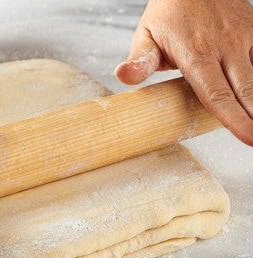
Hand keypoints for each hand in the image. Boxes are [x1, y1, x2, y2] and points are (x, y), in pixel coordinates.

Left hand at [115, 0, 252, 145]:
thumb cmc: (166, 14)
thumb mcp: (145, 36)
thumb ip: (139, 60)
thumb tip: (122, 76)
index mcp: (195, 53)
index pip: (215, 93)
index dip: (232, 118)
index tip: (247, 137)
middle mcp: (224, 46)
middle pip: (244, 89)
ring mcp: (243, 36)